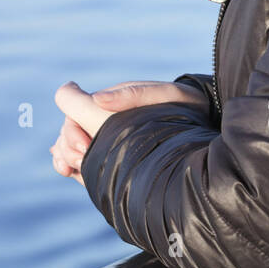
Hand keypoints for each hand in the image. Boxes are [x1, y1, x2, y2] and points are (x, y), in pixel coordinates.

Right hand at [52, 80, 209, 185]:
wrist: (203, 124)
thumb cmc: (184, 106)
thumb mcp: (162, 95)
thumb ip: (130, 95)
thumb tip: (97, 100)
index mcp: (111, 100)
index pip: (74, 107)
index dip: (73, 126)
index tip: (85, 145)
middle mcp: (104, 117)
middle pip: (70, 130)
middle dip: (68, 145)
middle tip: (79, 162)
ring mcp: (107, 137)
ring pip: (72, 145)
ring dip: (66, 156)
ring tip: (70, 170)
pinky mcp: (112, 156)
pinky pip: (83, 160)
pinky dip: (72, 165)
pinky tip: (72, 172)